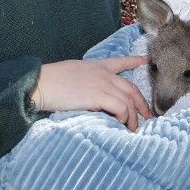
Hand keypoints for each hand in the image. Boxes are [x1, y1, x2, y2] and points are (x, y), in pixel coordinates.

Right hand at [32, 56, 152, 130]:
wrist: (41, 83)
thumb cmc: (51, 81)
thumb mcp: (73, 74)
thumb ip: (88, 80)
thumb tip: (93, 94)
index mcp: (97, 65)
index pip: (121, 61)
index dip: (135, 61)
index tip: (146, 60)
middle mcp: (104, 73)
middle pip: (132, 88)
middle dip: (142, 104)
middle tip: (148, 117)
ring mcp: (102, 83)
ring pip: (129, 100)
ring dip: (134, 117)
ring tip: (133, 129)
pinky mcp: (98, 96)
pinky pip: (121, 108)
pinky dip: (124, 117)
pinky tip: (121, 124)